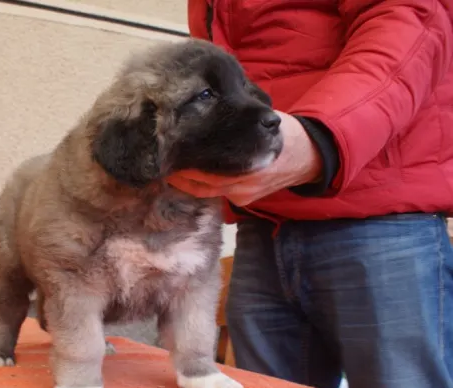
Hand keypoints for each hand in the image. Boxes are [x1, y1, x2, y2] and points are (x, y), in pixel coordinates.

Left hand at [166, 111, 323, 205]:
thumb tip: (207, 101)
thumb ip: (236, 118)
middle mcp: (243, 182)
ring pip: (204, 192)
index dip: (185, 160)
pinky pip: (216, 195)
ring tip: (168, 169)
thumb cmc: (282, 132)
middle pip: (200, 183)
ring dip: (185, 182)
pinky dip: (200, 186)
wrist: (311, 157)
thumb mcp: (262, 118)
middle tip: (161, 160)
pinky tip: (187, 176)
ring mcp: (243, 195)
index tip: (168, 149)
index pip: (207, 166)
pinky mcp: (243, 201)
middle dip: (179, 173)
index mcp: (248, 160)